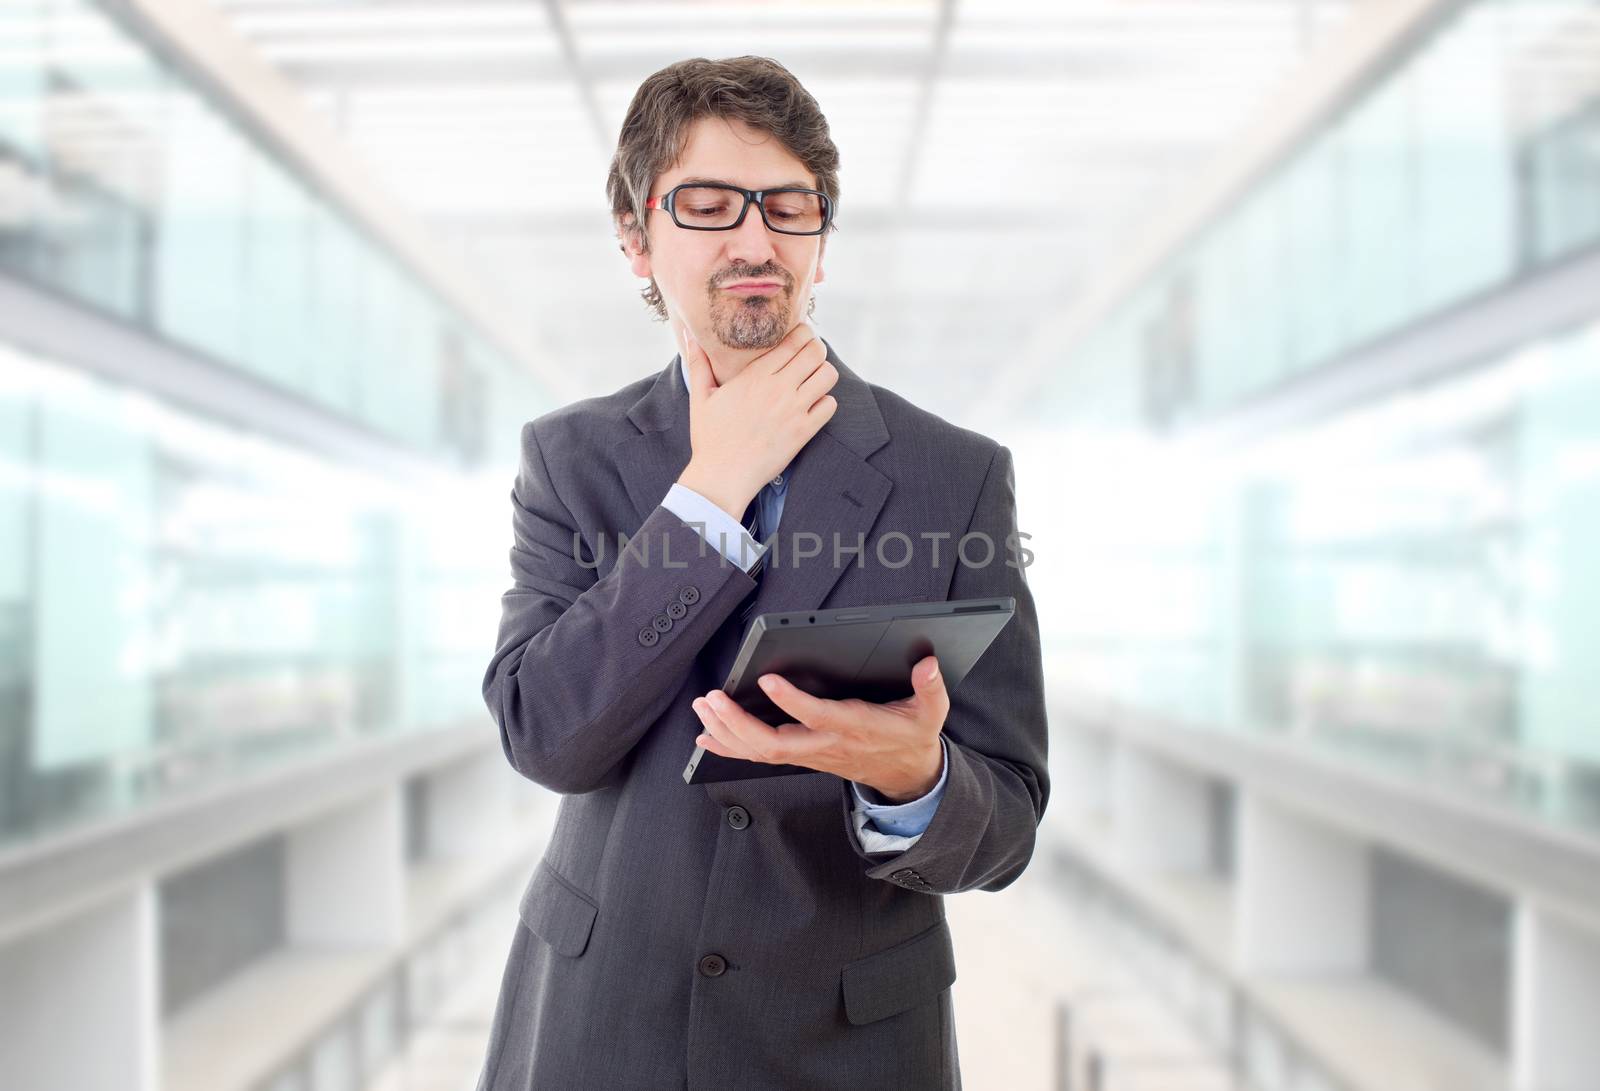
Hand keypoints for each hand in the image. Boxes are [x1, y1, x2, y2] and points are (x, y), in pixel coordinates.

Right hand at [675, 322, 838, 520]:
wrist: (722, 476)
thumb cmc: (709, 438)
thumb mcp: (700, 397)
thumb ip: (698, 363)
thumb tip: (687, 333)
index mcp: (754, 376)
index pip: (793, 341)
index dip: (803, 333)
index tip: (801, 336)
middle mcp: (777, 388)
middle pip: (815, 352)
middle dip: (816, 349)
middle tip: (810, 355)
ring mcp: (793, 410)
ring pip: (828, 375)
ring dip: (823, 373)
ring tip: (813, 379)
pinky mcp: (803, 432)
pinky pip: (830, 405)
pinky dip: (825, 402)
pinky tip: (813, 405)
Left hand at [691, 655, 948, 801]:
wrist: (906, 775)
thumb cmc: (911, 738)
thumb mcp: (931, 712)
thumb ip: (930, 687)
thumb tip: (927, 664)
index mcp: (854, 727)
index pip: (817, 716)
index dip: (791, 701)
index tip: (767, 680)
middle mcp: (825, 744)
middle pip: (774, 742)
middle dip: (738, 722)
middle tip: (713, 698)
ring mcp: (809, 753)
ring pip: (760, 751)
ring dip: (727, 731)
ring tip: (704, 708)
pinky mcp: (801, 756)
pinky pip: (759, 756)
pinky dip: (730, 746)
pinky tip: (707, 736)